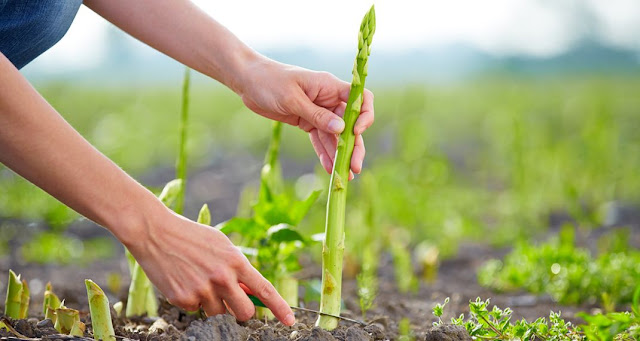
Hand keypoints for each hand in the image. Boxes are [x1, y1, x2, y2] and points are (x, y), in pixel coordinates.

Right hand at [123, 205, 294, 325]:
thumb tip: (250, 292)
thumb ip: (237, 268)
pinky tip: (183, 281)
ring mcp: (202, 290)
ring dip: (212, 303)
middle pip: (243, 312)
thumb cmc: (192, 237)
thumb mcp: (221, 246)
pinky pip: (196, 310)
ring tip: (198, 279)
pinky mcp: (183, 299)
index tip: (290, 320)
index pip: (263, 290)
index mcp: (235, 261)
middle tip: (231, 302)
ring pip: (217, 313)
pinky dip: (192, 300)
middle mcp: (222, 278)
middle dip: (240, 311)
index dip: (279, 308)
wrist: (155, 232)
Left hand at [238, 58, 373, 177]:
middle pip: (350, 123)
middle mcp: (328, 99)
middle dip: (354, 145)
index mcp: (330, 86)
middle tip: (355, 167)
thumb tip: (341, 129)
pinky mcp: (307, 122)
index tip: (356, 132)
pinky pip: (320, 139)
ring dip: (340, 155)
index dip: (363, 115)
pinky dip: (324, 153)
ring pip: (335, 136)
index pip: (360, 98)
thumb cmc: (270, 82)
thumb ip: (317, 115)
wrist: (248, 81)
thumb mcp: (292, 99)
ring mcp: (318, 112)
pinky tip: (329, 168)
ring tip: (344, 176)